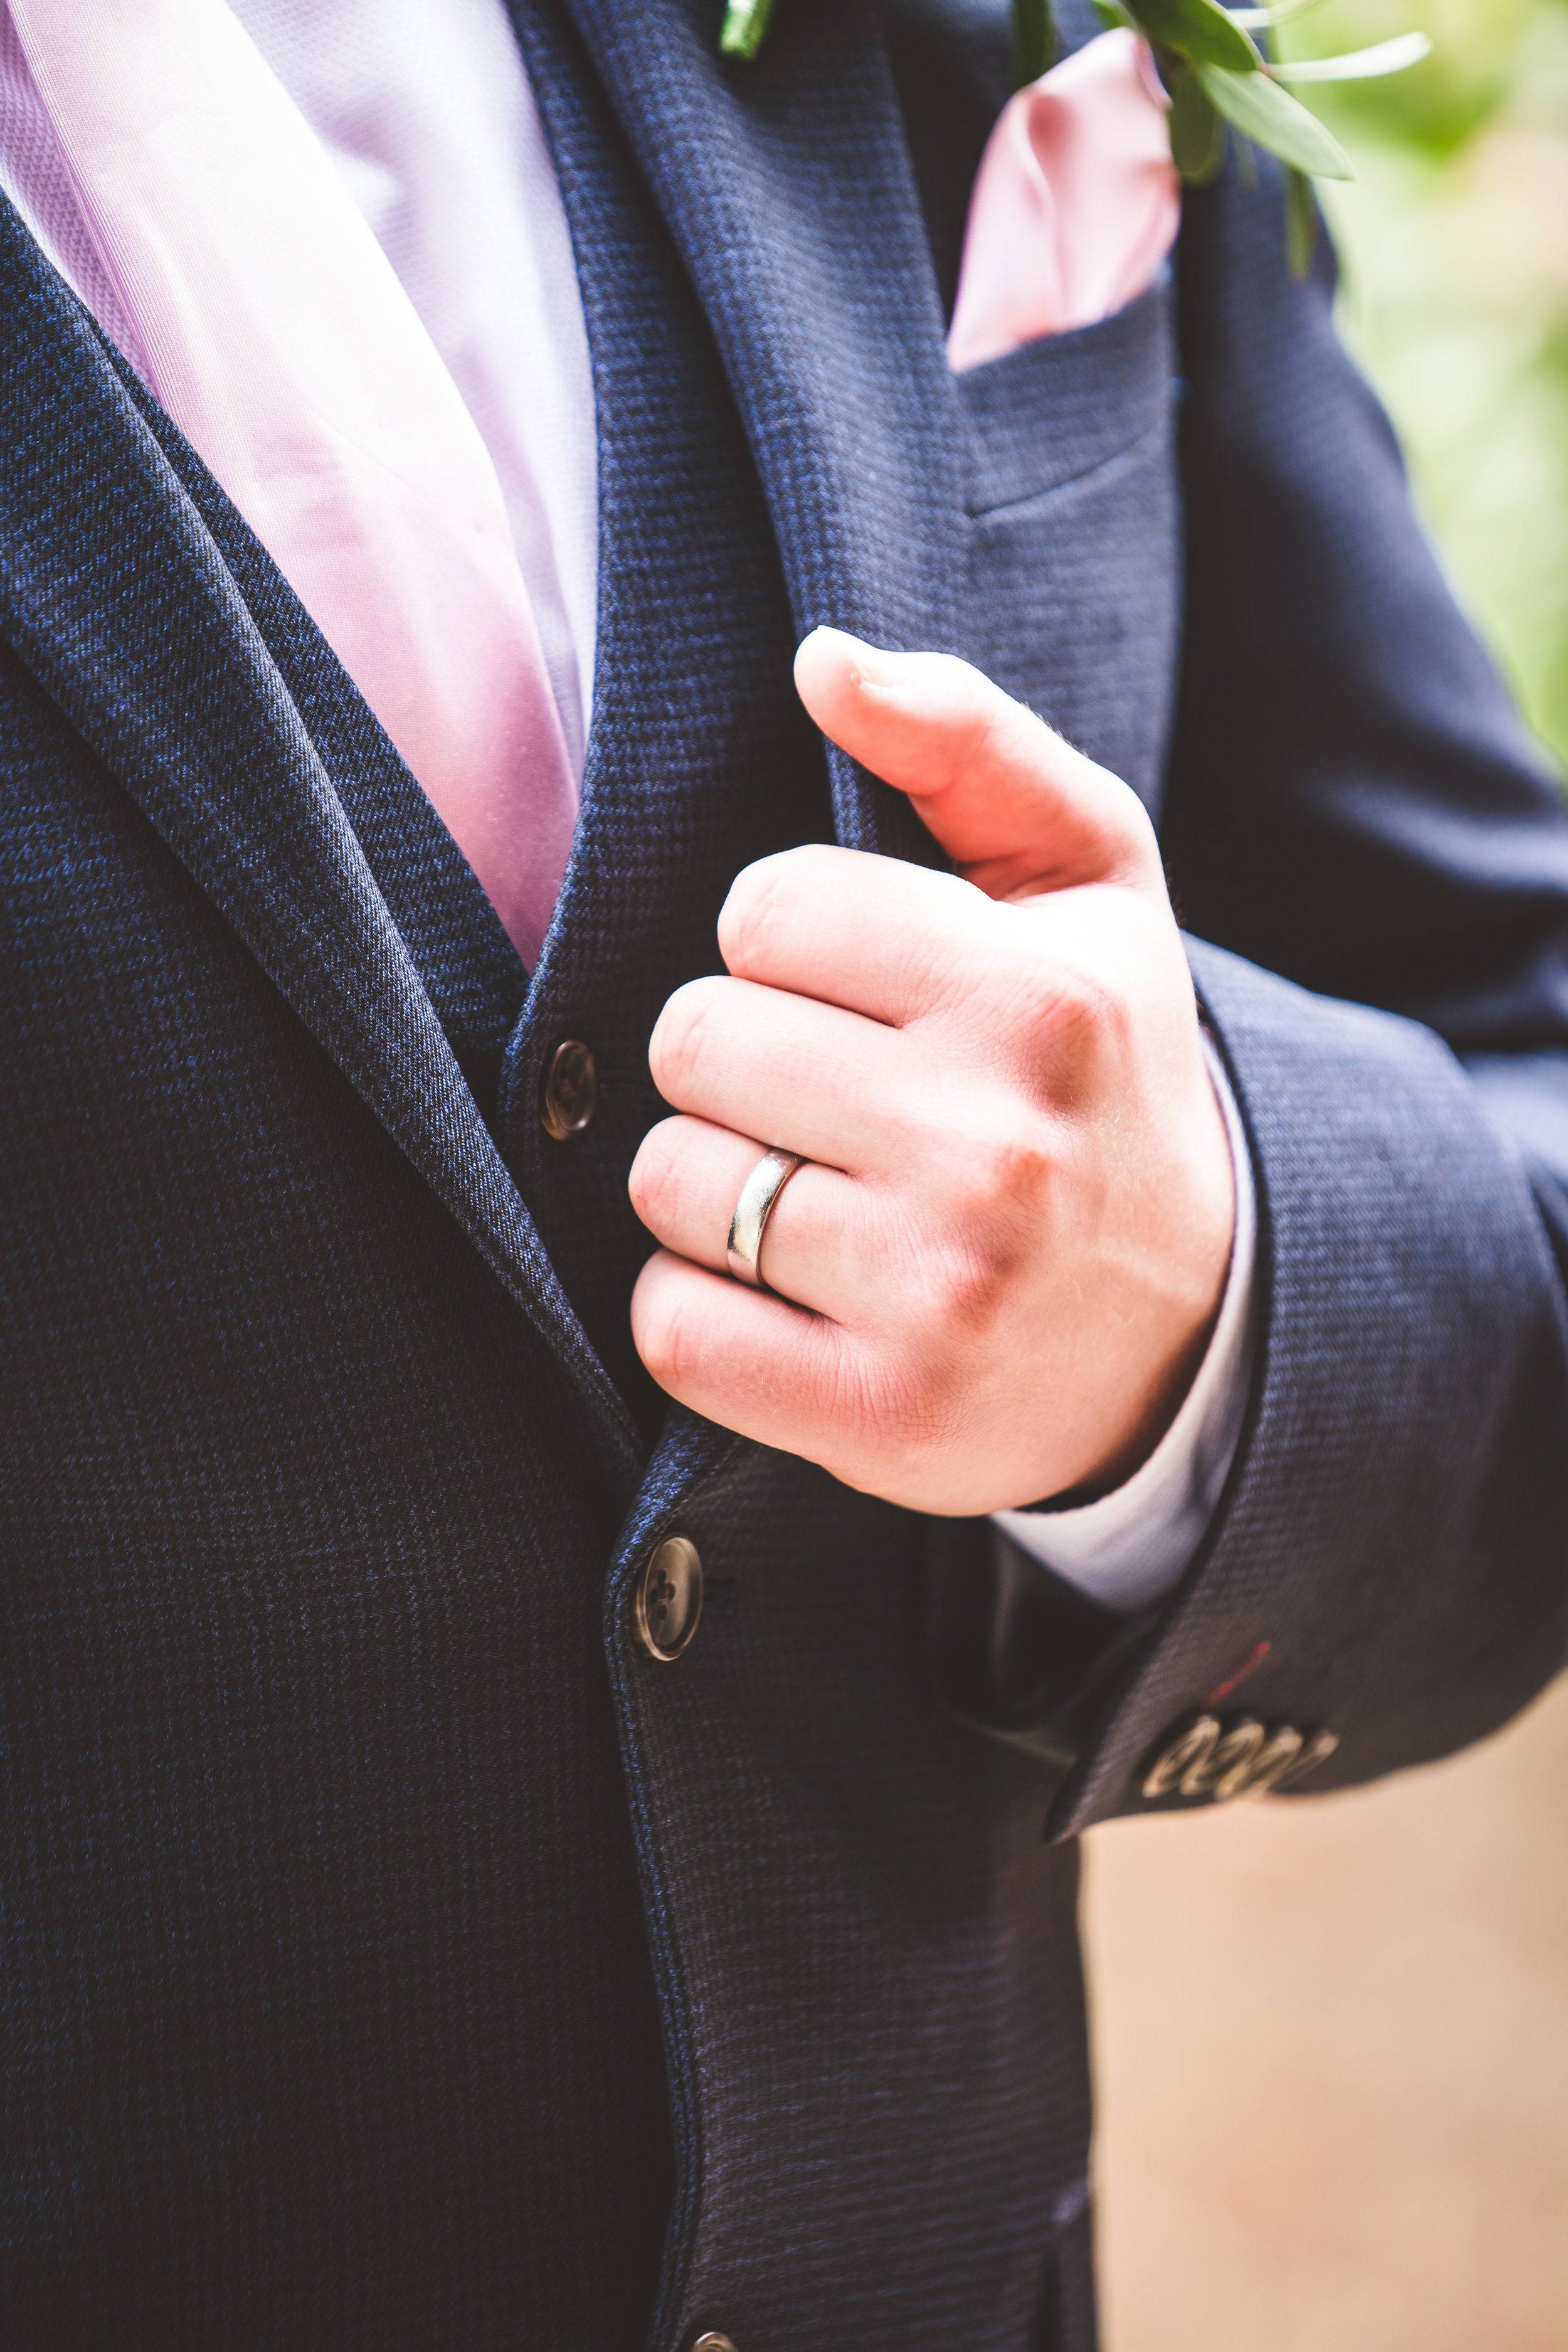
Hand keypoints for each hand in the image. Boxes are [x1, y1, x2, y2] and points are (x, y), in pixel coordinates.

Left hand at [627, 630, 1234, 1515]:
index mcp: (1043, 998)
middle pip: (697, 1039)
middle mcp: (997, 1147)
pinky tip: (784, 1292)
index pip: (762, 912)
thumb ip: (966, 741)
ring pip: (669, 1182)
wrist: (1185, 1323)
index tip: (856, 992)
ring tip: (815, 1194)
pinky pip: (672, 1328)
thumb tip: (820, 655)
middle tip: (830, 1099)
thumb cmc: (1100, 1070)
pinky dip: (697, 1307)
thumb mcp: (1086, 884)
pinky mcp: (882, 1418)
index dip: (786, 946)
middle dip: (740, 1058)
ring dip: (709, 1182)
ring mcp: (939, 1294)